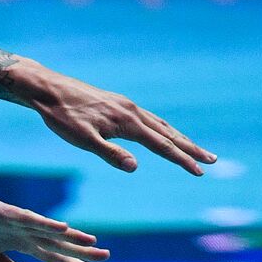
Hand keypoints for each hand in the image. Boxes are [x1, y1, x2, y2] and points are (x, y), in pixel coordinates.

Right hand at [0, 178, 108, 261]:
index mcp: (20, 242)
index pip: (54, 257)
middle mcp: (23, 230)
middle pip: (57, 244)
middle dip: (81, 253)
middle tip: (107, 260)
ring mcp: (13, 220)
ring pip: (47, 231)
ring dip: (70, 238)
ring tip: (92, 243)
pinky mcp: (0, 213)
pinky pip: (26, 219)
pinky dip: (44, 224)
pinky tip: (61, 228)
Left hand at [20, 65, 215, 175]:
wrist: (50, 90)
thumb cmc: (63, 118)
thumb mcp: (83, 140)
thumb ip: (110, 153)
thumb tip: (135, 167)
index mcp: (128, 122)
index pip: (162, 146)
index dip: (182, 160)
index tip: (199, 172)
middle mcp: (133, 111)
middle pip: (169, 133)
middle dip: (191, 148)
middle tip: (212, 161)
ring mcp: (127, 106)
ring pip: (161, 125)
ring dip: (180, 138)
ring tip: (195, 150)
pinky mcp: (119, 104)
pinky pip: (149, 119)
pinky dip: (163, 129)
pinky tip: (162, 134)